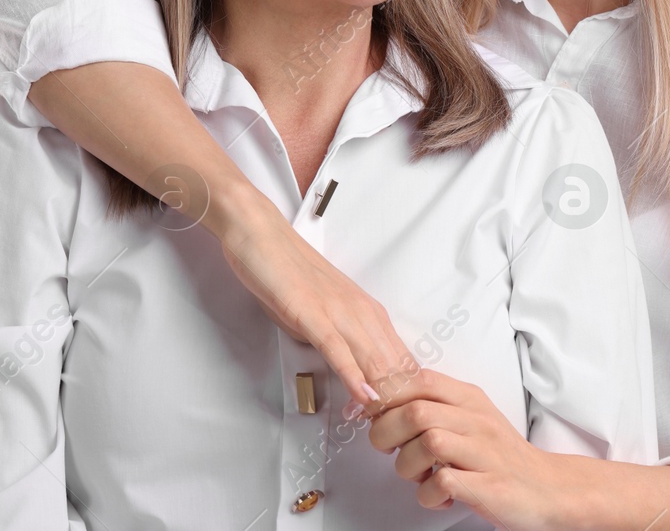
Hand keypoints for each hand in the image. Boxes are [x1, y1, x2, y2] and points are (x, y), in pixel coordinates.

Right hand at [216, 199, 414, 408]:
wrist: (262, 236)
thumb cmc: (288, 272)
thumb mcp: (322, 312)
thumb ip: (338, 340)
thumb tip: (347, 369)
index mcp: (368, 312)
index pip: (400, 360)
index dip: (406, 393)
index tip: (408, 420)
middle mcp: (362, 312)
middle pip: (394, 365)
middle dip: (400, 403)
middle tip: (402, 434)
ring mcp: (339, 313)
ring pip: (373, 360)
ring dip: (382, 398)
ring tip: (388, 428)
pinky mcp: (312, 315)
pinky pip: (339, 350)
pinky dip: (353, 376)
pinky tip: (362, 397)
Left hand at [366, 368, 580, 530]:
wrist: (547, 488)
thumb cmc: (499, 455)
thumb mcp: (469, 416)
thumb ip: (433, 405)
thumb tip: (381, 402)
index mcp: (469, 399)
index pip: (420, 379)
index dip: (387, 395)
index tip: (374, 414)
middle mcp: (477, 420)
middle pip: (416, 411)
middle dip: (386, 433)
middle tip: (387, 449)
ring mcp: (485, 453)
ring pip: (428, 443)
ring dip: (407, 466)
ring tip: (417, 476)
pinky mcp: (490, 486)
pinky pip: (444, 482)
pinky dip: (428, 494)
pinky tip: (437, 496)